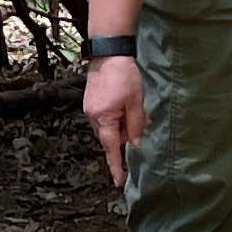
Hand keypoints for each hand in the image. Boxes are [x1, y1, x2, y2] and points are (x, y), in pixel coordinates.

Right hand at [85, 56, 145, 189]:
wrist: (108, 50)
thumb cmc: (123, 74)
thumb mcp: (136, 101)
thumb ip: (136, 124)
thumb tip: (135, 143)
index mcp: (104, 118)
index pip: (111, 149)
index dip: (116, 166)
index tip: (119, 181)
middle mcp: (92, 116)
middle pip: (111, 137)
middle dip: (125, 136)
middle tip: (140, 124)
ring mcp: (90, 108)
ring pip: (109, 126)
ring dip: (122, 124)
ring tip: (133, 107)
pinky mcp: (92, 101)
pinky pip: (105, 116)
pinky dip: (116, 116)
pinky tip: (125, 104)